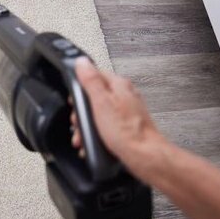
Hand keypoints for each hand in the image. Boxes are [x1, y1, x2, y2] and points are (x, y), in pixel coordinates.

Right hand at [71, 57, 164, 182]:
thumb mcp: (101, 102)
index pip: (93, 74)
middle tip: (79, 122)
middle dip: (82, 111)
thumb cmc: (127, 132)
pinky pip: (106, 126)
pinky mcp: (126, 125)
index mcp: (119, 84)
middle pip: (95, 95)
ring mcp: (126, 111)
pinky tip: (96, 142)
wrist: (144, 156)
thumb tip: (81, 61)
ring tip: (85, 136)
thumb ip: (90, 80)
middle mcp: (125, 95)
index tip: (75, 101)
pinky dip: (98, 133)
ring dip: (88, 125)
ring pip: (99, 112)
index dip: (79, 88)